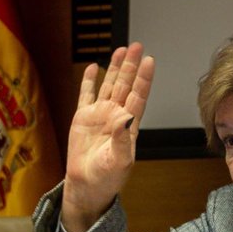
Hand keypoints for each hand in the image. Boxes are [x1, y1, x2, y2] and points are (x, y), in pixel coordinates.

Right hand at [61, 44, 154, 231]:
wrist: (87, 186)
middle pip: (126, 85)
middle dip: (131, 66)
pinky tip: (95, 67)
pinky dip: (89, 81)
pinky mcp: (82, 118)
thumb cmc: (107, 178)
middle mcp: (116, 116)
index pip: (139, 96)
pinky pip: (86, 94)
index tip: (150, 61)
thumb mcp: (120, 161)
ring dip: (115, 69)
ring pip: (109, 86)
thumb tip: (126, 116)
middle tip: (137, 46)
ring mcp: (100, 115)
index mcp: (129, 126)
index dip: (144, 78)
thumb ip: (123, 139)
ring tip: (121, 50)